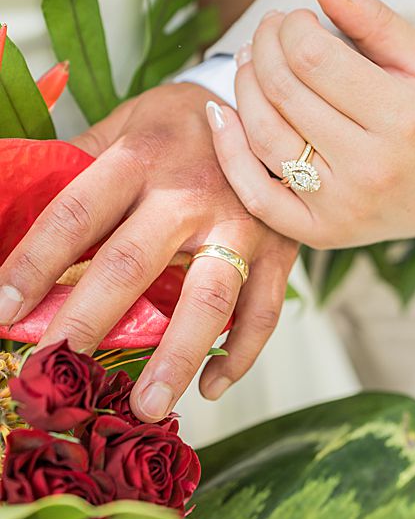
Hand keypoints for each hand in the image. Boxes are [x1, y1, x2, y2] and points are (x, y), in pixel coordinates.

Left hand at [0, 83, 297, 420]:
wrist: (284, 112)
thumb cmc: (189, 124)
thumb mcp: (129, 122)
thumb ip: (82, 162)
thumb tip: (12, 200)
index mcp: (140, 157)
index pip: (74, 216)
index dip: (32, 265)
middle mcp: (190, 194)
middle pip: (131, 265)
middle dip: (88, 321)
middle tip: (54, 368)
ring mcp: (241, 226)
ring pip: (207, 301)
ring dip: (176, 359)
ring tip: (146, 406)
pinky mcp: (281, 251)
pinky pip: (262, 313)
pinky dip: (238, 355)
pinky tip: (210, 386)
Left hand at [207, 0, 414, 248]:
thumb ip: (371, 18)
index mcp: (403, 118)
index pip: (314, 58)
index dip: (291, 28)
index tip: (297, 20)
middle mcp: (373, 167)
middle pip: (284, 93)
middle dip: (265, 48)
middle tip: (268, 32)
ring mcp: (344, 205)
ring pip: (264, 136)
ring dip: (244, 88)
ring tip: (252, 63)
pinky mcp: (321, 233)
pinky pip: (256, 195)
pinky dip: (228, 153)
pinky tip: (221, 114)